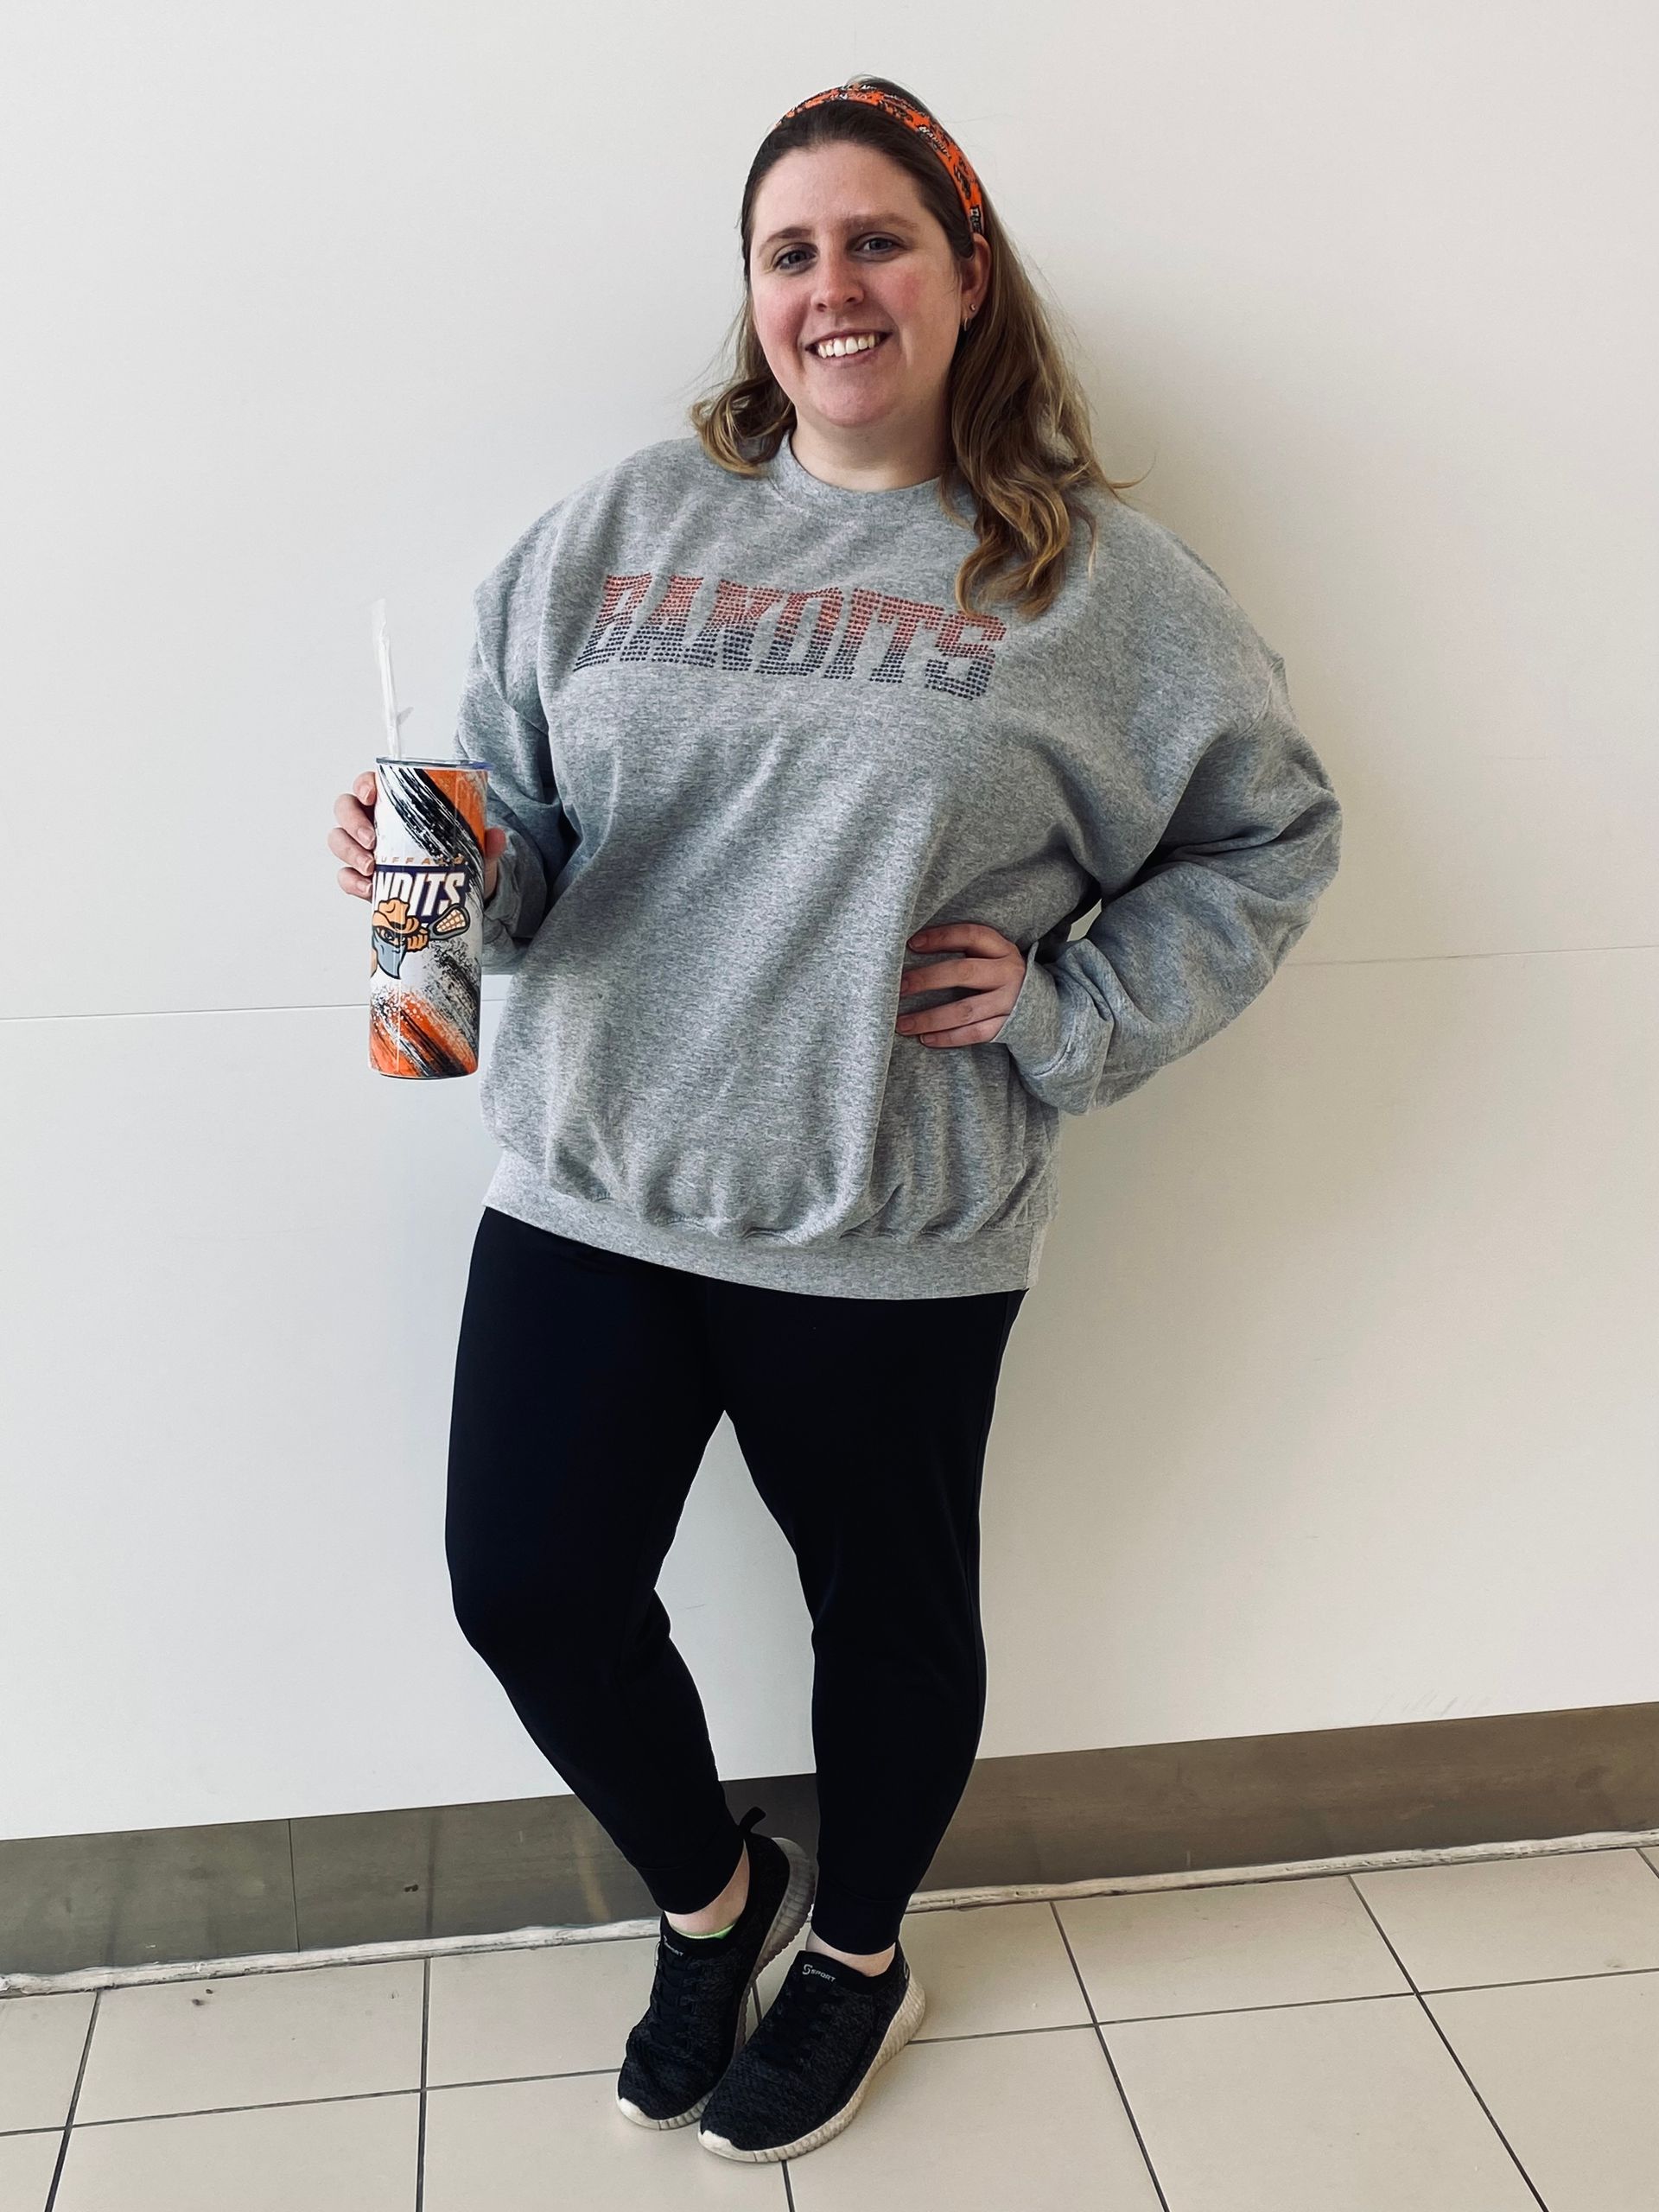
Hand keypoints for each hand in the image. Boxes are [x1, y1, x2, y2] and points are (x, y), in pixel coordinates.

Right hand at [327, 769, 508, 900]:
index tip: (371, 795)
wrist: (453, 893)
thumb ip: (485, 842)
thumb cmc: (454, 857)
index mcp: (394, 803)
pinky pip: (345, 876)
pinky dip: (352, 882)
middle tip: (373, 841)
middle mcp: (372, 821)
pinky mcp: (361, 876)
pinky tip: (368, 889)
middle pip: (345, 809)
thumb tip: (497, 836)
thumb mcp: (472, 849)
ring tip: (371, 868)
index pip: (369, 783)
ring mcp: (363, 848)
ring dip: (349, 852)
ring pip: (339, 840)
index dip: (364, 785)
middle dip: (352, 823)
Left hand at [895, 922, 1026, 1046]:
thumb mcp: (991, 956)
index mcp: (1002, 949)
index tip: (911, 944)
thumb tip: (912, 947)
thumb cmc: (1000, 976)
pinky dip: (949, 1037)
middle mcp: (1009, 973)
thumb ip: (963, 950)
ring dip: (930, 1018)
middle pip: (964, 972)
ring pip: (965, 1010)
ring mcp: (1010, 1002)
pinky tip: (925, 1038)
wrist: (1041, 1006)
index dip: (941, 938)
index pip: (970, 935)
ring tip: (901, 1023)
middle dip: (927, 979)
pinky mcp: (1009, 1026)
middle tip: (899, 987)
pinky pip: (975, 1034)